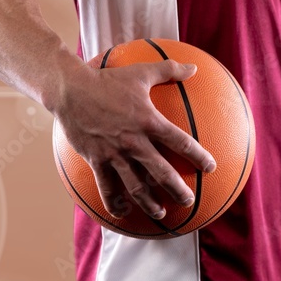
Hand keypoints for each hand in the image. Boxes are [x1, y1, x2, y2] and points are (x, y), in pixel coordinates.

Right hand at [53, 60, 216, 218]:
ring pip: (136, 186)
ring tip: (160, 213)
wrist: (70, 89)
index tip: (210, 167)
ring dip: (150, 203)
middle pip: (162, 172)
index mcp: (149, 121)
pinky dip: (114, 203)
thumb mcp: (140, 72)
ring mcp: (114, 154)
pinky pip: (107, 187)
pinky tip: (121, 213)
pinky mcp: (96, 160)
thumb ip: (169, 70)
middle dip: (178, 189)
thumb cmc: (107, 79)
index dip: (198, 157)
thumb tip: (194, 68)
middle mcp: (134, 142)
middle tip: (189, 200)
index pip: (181, 142)